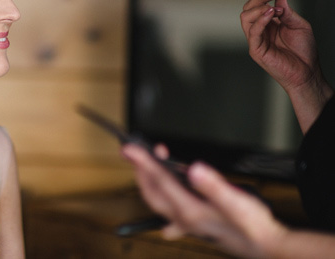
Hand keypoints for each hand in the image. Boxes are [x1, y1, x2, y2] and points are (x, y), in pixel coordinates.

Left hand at [122, 144, 286, 258]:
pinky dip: (164, 205)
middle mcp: (184, 218)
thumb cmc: (254, 226)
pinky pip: (171, 216)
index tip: (130, 149)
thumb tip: (194, 169)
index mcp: (190, 210)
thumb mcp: (237, 202)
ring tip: (148, 165)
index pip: (160, 181)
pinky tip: (163, 217)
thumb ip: (214, 186)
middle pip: (152, 192)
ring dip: (150, 183)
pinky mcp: (196, 225)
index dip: (144, 162)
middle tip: (135, 152)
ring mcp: (188, 223)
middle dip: (141, 171)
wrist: (267, 248)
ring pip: (158, 202)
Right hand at [240, 0, 331, 130]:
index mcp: (268, 24)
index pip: (257, 5)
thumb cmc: (303, 52)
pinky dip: (260, 20)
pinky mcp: (256, 49)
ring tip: (272, 6)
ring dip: (258, 8)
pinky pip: (253, 32)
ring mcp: (256, 40)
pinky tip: (271, 14)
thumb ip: (287, 11)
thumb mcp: (298, 24)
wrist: (307, 72)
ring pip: (245, 18)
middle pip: (248, 8)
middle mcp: (259, 30)